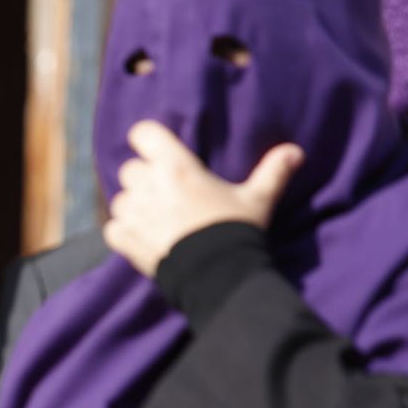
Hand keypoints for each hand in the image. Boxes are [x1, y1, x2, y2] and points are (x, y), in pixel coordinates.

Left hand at [102, 121, 303, 276]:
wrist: (216, 274)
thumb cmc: (236, 230)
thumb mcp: (259, 199)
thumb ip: (273, 172)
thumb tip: (295, 152)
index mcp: (176, 166)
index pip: (143, 133)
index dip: (148, 140)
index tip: (157, 150)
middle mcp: (148, 185)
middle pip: (130, 169)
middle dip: (144, 178)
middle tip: (166, 193)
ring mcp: (133, 212)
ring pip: (121, 199)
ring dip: (134, 206)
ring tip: (157, 219)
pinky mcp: (124, 239)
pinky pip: (112, 228)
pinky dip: (123, 232)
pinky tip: (142, 238)